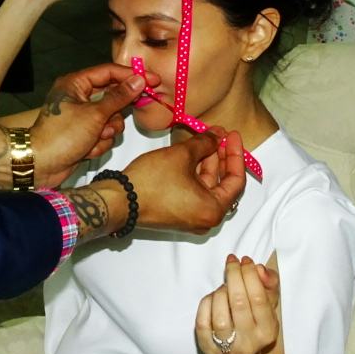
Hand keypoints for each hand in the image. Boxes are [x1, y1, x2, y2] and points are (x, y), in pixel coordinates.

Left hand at [29, 65, 157, 186]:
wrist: (42, 166)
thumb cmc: (61, 136)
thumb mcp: (94, 115)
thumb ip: (119, 97)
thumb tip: (138, 80)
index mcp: (75, 84)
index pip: (108, 72)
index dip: (131, 76)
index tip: (152, 80)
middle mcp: (78, 97)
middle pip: (112, 98)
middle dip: (115, 113)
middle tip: (127, 113)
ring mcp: (81, 117)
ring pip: (111, 119)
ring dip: (106, 132)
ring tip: (95, 138)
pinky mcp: (83, 134)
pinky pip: (103, 134)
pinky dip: (98, 143)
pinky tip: (86, 150)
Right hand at [122, 128, 246, 234]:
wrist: (118, 201)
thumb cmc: (151, 182)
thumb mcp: (181, 155)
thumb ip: (205, 143)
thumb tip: (217, 135)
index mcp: (214, 210)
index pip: (236, 180)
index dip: (236, 154)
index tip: (232, 134)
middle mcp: (206, 219)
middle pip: (222, 184)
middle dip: (221, 157)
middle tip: (219, 134)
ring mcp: (191, 219)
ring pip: (207, 187)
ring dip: (207, 163)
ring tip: (203, 139)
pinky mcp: (177, 215)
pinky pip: (194, 192)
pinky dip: (195, 174)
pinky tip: (191, 154)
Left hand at [196, 254, 279, 353]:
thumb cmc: (253, 320)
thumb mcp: (267, 303)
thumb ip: (269, 283)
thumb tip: (259, 268)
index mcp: (268, 331)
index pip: (259, 298)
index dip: (250, 275)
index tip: (245, 260)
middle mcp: (250, 342)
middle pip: (238, 303)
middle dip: (233, 276)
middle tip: (231, 262)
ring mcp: (227, 348)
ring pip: (220, 313)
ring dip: (220, 292)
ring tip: (224, 287)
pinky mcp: (207, 347)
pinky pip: (202, 320)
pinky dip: (206, 303)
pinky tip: (213, 299)